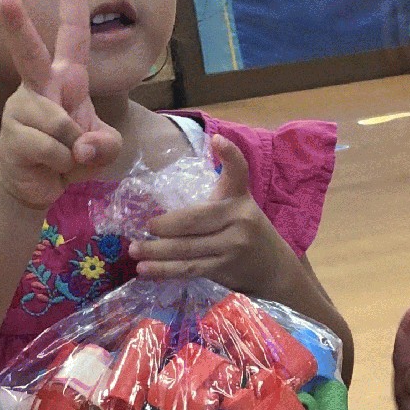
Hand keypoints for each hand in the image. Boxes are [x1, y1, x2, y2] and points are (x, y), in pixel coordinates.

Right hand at [0, 0, 121, 209]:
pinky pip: (55, 150)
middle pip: (29, 54)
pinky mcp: (12, 137)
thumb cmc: (72, 154)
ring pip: (60, 124)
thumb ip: (105, 143)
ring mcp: (22, 110)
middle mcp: (39, 87)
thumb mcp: (103, 147)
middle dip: (16, 25)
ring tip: (66, 158)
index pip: (72, 33)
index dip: (73, 1)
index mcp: (65, 78)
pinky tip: (52, 166)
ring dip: (74, 149)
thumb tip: (81, 145)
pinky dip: (64, 165)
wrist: (39, 185)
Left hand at [131, 135, 276, 285]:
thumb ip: (215, 198)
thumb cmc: (247, 232)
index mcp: (240, 197)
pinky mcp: (224, 267)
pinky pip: (189, 268)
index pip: (238, 171)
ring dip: (156, 250)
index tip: (217, 139)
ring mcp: (233, 245)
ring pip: (187, 247)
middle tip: (145, 227)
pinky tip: (145, 269)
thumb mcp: (239, 207)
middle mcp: (239, 218)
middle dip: (165, 225)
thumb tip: (164, 198)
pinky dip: (165, 270)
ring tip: (134, 250)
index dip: (230, 155)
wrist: (275, 268)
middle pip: (194, 219)